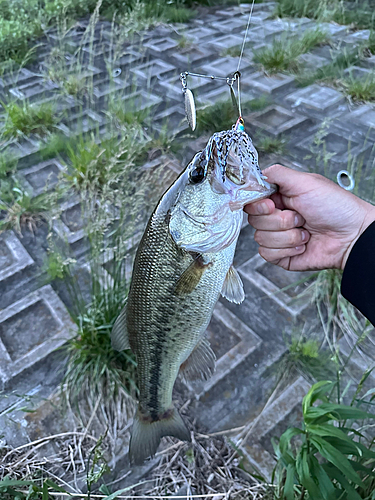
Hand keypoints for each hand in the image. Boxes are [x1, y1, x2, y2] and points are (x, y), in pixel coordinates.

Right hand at [244, 164, 374, 270]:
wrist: (352, 236)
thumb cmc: (336, 207)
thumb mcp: (306, 182)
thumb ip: (277, 174)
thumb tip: (255, 174)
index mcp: (279, 197)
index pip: (252, 201)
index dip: (258, 204)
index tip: (272, 205)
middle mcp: (277, 217)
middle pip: (254, 220)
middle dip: (279, 220)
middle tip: (299, 216)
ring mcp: (278, 237)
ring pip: (260, 237)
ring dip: (287, 236)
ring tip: (305, 231)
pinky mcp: (281, 255)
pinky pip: (267, 253)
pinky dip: (287, 250)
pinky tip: (303, 244)